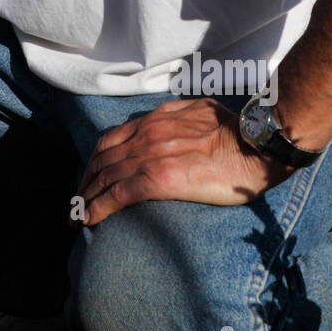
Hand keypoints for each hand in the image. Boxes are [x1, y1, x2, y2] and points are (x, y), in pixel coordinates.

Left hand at [75, 98, 293, 225]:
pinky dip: (98, 207)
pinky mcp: (159, 179)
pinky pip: (118, 194)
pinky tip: (89, 220)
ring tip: (76, 215)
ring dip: (85, 197)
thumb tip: (171, 118)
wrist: (255, 144)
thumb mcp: (200, 110)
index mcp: (154, 120)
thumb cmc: (237, 131)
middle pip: (101, 159)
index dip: (94, 160)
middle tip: (77, 200)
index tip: (89, 176)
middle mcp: (146, 135)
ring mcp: (150, 156)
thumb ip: (178, 115)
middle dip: (84, 181)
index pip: (110, 139)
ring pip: (104, 177)